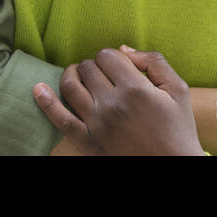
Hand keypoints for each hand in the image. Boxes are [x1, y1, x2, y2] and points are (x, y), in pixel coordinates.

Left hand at [33, 46, 203, 154]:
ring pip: (71, 87)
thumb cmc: (178, 127)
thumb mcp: (177, 88)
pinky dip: (46, 102)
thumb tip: (123, 49)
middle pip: (89, 68)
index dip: (111, 55)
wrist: (173, 166)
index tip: (118, 65)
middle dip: (94, 65)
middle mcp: (112, 104)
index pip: (108, 55)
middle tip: (103, 74)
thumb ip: (154, 62)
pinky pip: (60, 120)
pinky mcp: (87, 142)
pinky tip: (37, 89)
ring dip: (71, 75)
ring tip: (77, 74)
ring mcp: (96, 124)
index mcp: (135, 88)